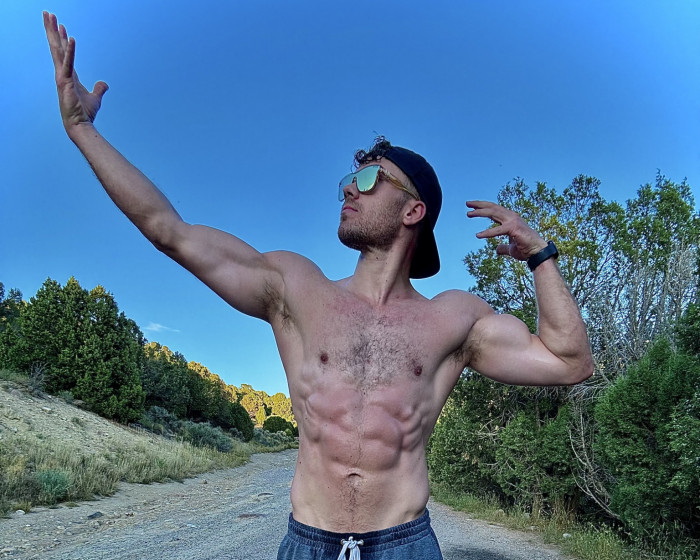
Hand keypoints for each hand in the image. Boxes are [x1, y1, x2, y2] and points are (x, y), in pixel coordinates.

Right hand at [43, 11, 107, 129]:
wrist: (80, 124)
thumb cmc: (84, 113)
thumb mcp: (95, 98)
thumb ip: (99, 89)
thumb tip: (104, 84)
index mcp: (68, 75)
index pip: (64, 53)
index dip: (62, 39)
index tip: (60, 26)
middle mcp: (62, 73)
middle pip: (56, 47)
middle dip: (52, 29)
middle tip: (48, 13)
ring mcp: (62, 76)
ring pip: (57, 50)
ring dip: (54, 33)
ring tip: (52, 17)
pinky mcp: (66, 81)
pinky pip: (68, 62)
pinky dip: (70, 50)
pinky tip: (70, 37)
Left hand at [466, 200, 546, 260]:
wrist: (538, 253)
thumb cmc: (526, 250)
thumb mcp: (511, 249)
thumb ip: (503, 248)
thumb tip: (497, 250)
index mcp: (510, 219)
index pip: (495, 210)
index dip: (483, 207)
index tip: (472, 207)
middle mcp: (511, 217)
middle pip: (492, 208)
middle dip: (479, 205)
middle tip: (467, 203)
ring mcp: (513, 221)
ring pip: (494, 213)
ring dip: (480, 212)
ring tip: (469, 214)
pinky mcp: (514, 229)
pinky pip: (497, 230)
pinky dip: (487, 232)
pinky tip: (478, 235)